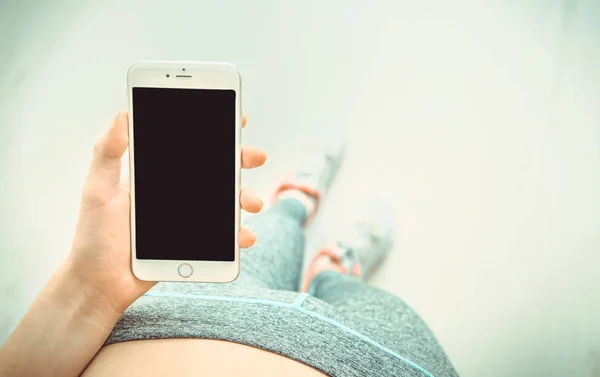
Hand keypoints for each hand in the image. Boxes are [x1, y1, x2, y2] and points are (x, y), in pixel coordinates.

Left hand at [67, 112, 265, 317]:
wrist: (100, 284)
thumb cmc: (94, 237)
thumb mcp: (97, 190)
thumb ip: (108, 153)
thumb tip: (122, 115)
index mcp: (158, 176)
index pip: (190, 147)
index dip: (214, 132)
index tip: (234, 118)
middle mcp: (178, 194)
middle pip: (217, 171)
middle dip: (241, 160)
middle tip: (256, 156)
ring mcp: (190, 219)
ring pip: (227, 203)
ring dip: (246, 198)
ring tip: (254, 203)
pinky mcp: (196, 244)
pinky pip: (224, 237)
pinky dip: (240, 235)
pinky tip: (245, 236)